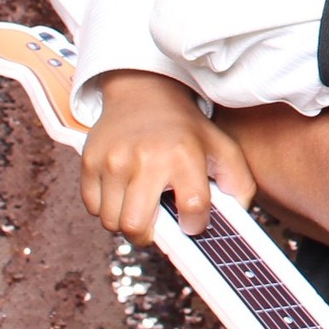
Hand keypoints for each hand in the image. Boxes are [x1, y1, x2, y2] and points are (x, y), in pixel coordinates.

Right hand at [79, 70, 251, 241]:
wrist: (145, 92)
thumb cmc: (186, 129)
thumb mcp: (222, 147)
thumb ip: (239, 185)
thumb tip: (235, 222)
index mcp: (184, 154)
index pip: (192, 207)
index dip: (195, 224)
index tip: (192, 222)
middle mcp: (145, 157)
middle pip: (136, 226)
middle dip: (149, 236)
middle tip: (158, 226)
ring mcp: (113, 160)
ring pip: (112, 222)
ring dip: (127, 222)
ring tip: (141, 205)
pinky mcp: (89, 161)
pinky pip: (93, 208)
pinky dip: (108, 208)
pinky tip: (124, 192)